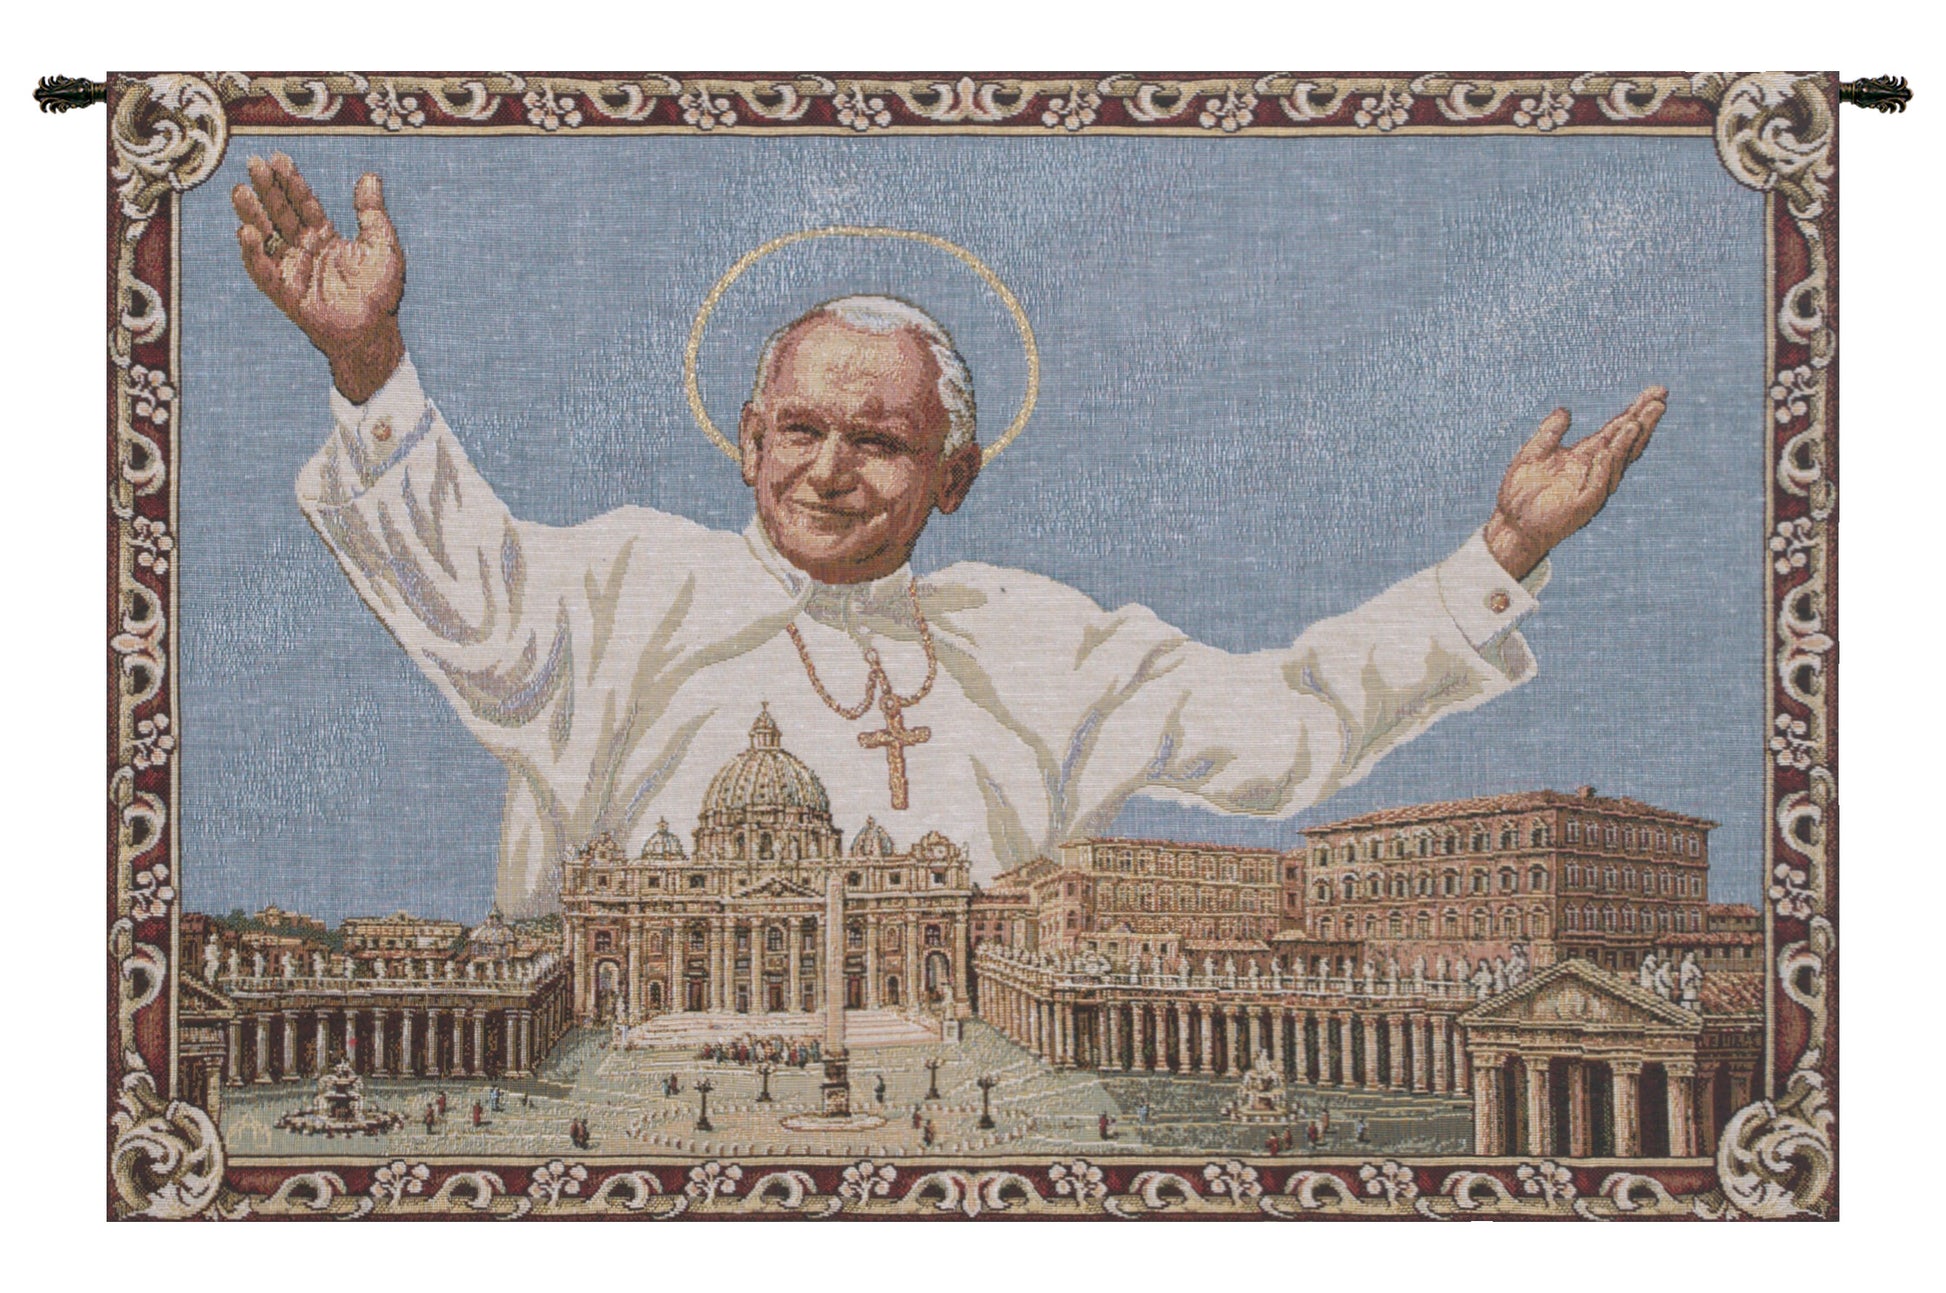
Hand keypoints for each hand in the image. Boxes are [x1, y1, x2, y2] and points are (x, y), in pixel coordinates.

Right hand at [233, 154, 404, 403]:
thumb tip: (370, 176)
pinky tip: (247, 233)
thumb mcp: (382, 244)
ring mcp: (292, 270)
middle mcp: (303, 249)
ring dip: (251, 215)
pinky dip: (253, 254)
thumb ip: (372, 212)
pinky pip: (264, 272)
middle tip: (254, 163)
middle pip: (280, 213)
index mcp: (323, 235)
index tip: (278, 158)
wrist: (375, 330)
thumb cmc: (380, 291)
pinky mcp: (285, 293)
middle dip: (267, 189)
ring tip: (240, 192)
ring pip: (266, 237)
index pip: (302, 202)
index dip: (290, 181)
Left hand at [1483, 386, 1665, 579]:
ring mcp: (1592, 488)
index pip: (1616, 429)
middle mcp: (1595, 470)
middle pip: (1626, 442)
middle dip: (1642, 421)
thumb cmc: (1522, 492)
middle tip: (1659, 399)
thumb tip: (1565, 410)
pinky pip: (1597, 485)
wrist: (1511, 525)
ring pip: (1615, 462)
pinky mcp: (1582, 506)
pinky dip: (1604, 468)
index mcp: (1586, 456)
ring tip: (1635, 421)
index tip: (1656, 392)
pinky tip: (1607, 451)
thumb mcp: (1533, 454)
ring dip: (1626, 442)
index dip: (1635, 411)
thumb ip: (1549, 433)